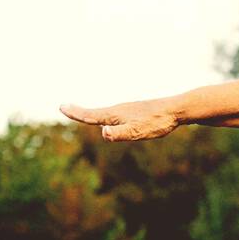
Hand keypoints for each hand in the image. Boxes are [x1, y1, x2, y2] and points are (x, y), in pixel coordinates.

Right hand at [59, 99, 179, 141]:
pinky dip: (109, 115)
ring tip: (84, 113)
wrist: (177, 109)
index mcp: (115, 115)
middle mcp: (120, 110)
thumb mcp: (137, 132)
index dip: (75, 113)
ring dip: (94, 113)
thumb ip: (119, 134)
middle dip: (81, 113)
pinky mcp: (138, 111)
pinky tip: (117, 118)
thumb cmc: (156, 123)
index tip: (61, 106)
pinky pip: (119, 114)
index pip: (91, 115)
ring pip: (108, 113)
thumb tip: (102, 132)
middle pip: (96, 113)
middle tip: (66, 108)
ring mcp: (129, 109)